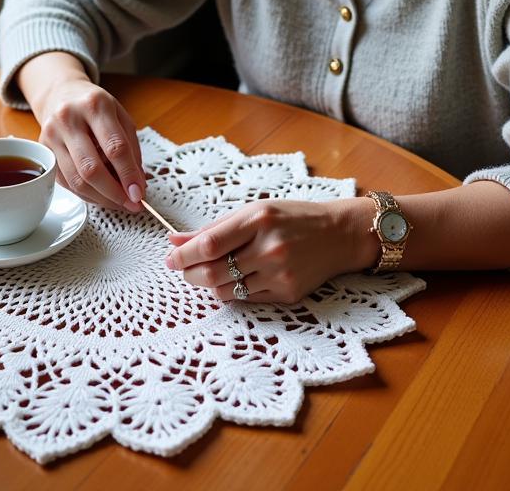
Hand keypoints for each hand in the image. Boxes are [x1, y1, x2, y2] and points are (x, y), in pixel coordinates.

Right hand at [37, 76, 145, 212]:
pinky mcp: (42, 150)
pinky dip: (86, 194)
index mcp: (95, 105)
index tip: (139, 194)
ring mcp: (51, 135)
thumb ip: (131, 148)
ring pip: (76, 180)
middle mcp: (69, 118)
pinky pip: (65, 182)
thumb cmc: (96, 107)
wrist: (61, 93)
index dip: (128, 174)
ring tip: (119, 203)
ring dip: (101, 198)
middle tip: (131, 205)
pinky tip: (100, 196)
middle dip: (114, 193)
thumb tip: (137, 185)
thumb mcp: (120, 116)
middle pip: (91, 168)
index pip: (114, 147)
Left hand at [164, 199, 365, 302]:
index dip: (184, 255)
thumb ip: (215, 227)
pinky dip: (233, 291)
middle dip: (191, 274)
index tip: (171, 258)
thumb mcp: (254, 211)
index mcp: (258, 219)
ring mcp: (280, 273)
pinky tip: (236, 279)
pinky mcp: (288, 294)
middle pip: (213, 273)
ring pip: (227, 291)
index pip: (209, 244)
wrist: (338, 234)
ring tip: (208, 273)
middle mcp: (269, 247)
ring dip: (209, 285)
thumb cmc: (292, 217)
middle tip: (184, 270)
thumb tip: (175, 239)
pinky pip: (247, 299)